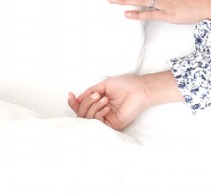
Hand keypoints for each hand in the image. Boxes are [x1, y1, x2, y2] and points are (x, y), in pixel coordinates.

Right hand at [68, 72, 183, 130]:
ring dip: (92, 107)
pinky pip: (96, 123)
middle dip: (85, 103)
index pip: (81, 107)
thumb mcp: (103, 86)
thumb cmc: (125, 85)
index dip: (73, 103)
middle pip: (81, 113)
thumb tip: (76, 100)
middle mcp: (100, 111)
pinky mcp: (112, 124)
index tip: (70, 95)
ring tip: (104, 98)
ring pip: (87, 118)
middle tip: (96, 95)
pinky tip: (106, 107)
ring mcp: (106, 119)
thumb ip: (89, 93)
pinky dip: (98, 114)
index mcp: (98, 103)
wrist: (140, 88)